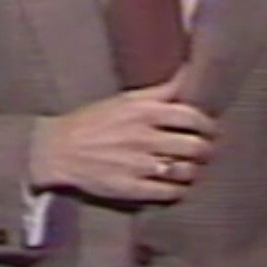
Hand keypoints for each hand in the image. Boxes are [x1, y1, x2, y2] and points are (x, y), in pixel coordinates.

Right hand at [27, 66, 217, 202]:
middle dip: (205, 149)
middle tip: (205, 151)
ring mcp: (139, 165)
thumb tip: (189, 73)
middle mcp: (145, 138)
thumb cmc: (92, 121)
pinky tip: (176, 185)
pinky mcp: (132, 188)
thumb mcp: (126, 99)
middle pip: (195, 146)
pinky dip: (179, 190)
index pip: (192, 117)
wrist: (57, 149)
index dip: (207, 125)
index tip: (209, 129)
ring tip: (191, 168)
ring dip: (193, 170)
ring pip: (186, 171)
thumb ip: (160, 91)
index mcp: (145, 112)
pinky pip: (169, 193)